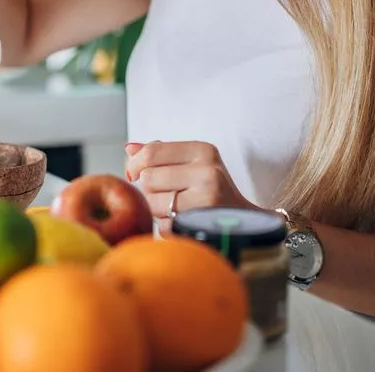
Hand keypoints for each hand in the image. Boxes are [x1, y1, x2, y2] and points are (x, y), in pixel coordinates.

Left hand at [125, 141, 255, 231]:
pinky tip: (184, 223)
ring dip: (158, 210)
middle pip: (149, 179)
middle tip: (167, 195)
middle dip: (150, 190)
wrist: (245, 223)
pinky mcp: (201, 224)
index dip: (135, 164)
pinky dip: (167, 227)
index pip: (151, 153)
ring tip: (178, 208)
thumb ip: (161, 153)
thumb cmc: (212, 190)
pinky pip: (164, 226)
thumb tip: (129, 149)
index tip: (134, 173)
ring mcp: (206, 200)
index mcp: (203, 151)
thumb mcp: (193, 163)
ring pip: (153, 204)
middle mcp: (207, 172)